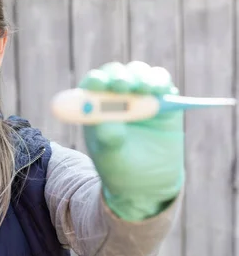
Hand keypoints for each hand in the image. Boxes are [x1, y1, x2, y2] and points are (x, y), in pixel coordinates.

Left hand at [80, 61, 184, 220]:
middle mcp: (115, 95)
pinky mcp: (163, 100)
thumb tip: (108, 124)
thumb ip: (108, 140)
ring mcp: (139, 95)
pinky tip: (161, 91)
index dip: (95, 81)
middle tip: (123, 85)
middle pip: (115, 73)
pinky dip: (161, 82)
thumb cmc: (119, 167)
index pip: (91, 85)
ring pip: (139, 73)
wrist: (145, 182)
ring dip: (141, 77)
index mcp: (94, 106)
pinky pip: (162, 83)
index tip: (100, 85)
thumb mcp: (110, 157)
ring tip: (145, 89)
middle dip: (119, 76)